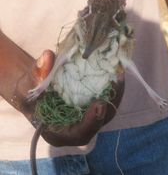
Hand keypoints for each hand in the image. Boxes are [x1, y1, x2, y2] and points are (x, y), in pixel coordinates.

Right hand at [0, 32, 123, 145]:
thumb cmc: (28, 94)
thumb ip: (35, 76)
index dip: (91, 122)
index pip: (79, 134)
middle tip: (116, 81)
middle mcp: (76, 127)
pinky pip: (103, 99)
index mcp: (59, 132)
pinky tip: (113, 72)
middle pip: (98, 121)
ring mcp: (84, 116)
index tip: (99, 105)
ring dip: (114, 93)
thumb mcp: (25, 87)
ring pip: (105, 110)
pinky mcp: (88, 105)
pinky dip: (109, 87)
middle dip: (110, 103)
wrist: (34, 90)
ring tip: (118, 73)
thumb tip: (48, 56)